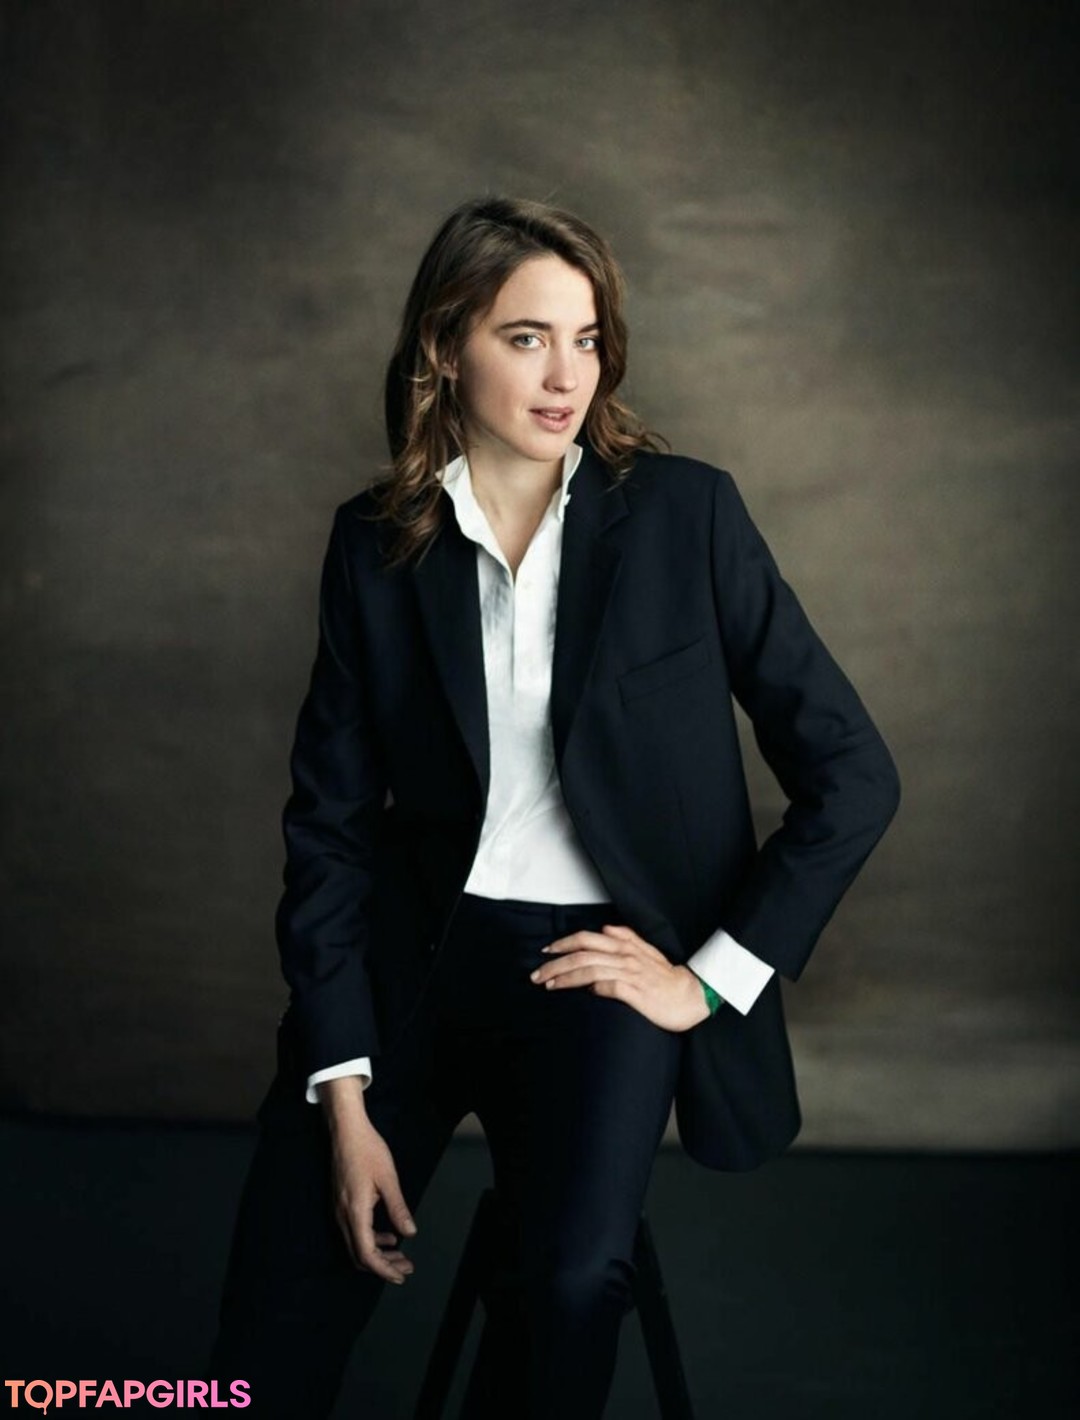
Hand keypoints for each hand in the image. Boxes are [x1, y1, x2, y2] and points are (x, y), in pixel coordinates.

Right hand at [319, 1079, 417, 1284]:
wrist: (346, 1131)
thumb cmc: (368, 1150)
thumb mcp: (388, 1178)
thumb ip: (398, 1208)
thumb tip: (410, 1233)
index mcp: (355, 1212)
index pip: (367, 1253)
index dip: (384, 1269)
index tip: (401, 1275)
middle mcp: (343, 1216)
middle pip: (359, 1255)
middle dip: (383, 1265)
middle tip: (406, 1268)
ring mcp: (339, 1211)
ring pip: (356, 1245)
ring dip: (378, 1254)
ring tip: (401, 1255)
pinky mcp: (341, 1204)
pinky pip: (354, 1232)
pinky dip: (371, 1240)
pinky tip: (389, 1235)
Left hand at [529, 924, 712, 1032]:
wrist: (691, 996)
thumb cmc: (666, 977)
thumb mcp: (648, 951)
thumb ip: (627, 937)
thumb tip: (607, 928)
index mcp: (625, 946)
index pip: (587, 939)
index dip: (564, 943)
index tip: (546, 952)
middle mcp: (625, 957)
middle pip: (582, 954)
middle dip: (556, 963)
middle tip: (537, 974)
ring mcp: (630, 974)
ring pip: (590, 969)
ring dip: (566, 977)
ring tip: (549, 985)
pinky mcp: (636, 992)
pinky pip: (608, 987)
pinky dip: (592, 988)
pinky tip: (580, 993)